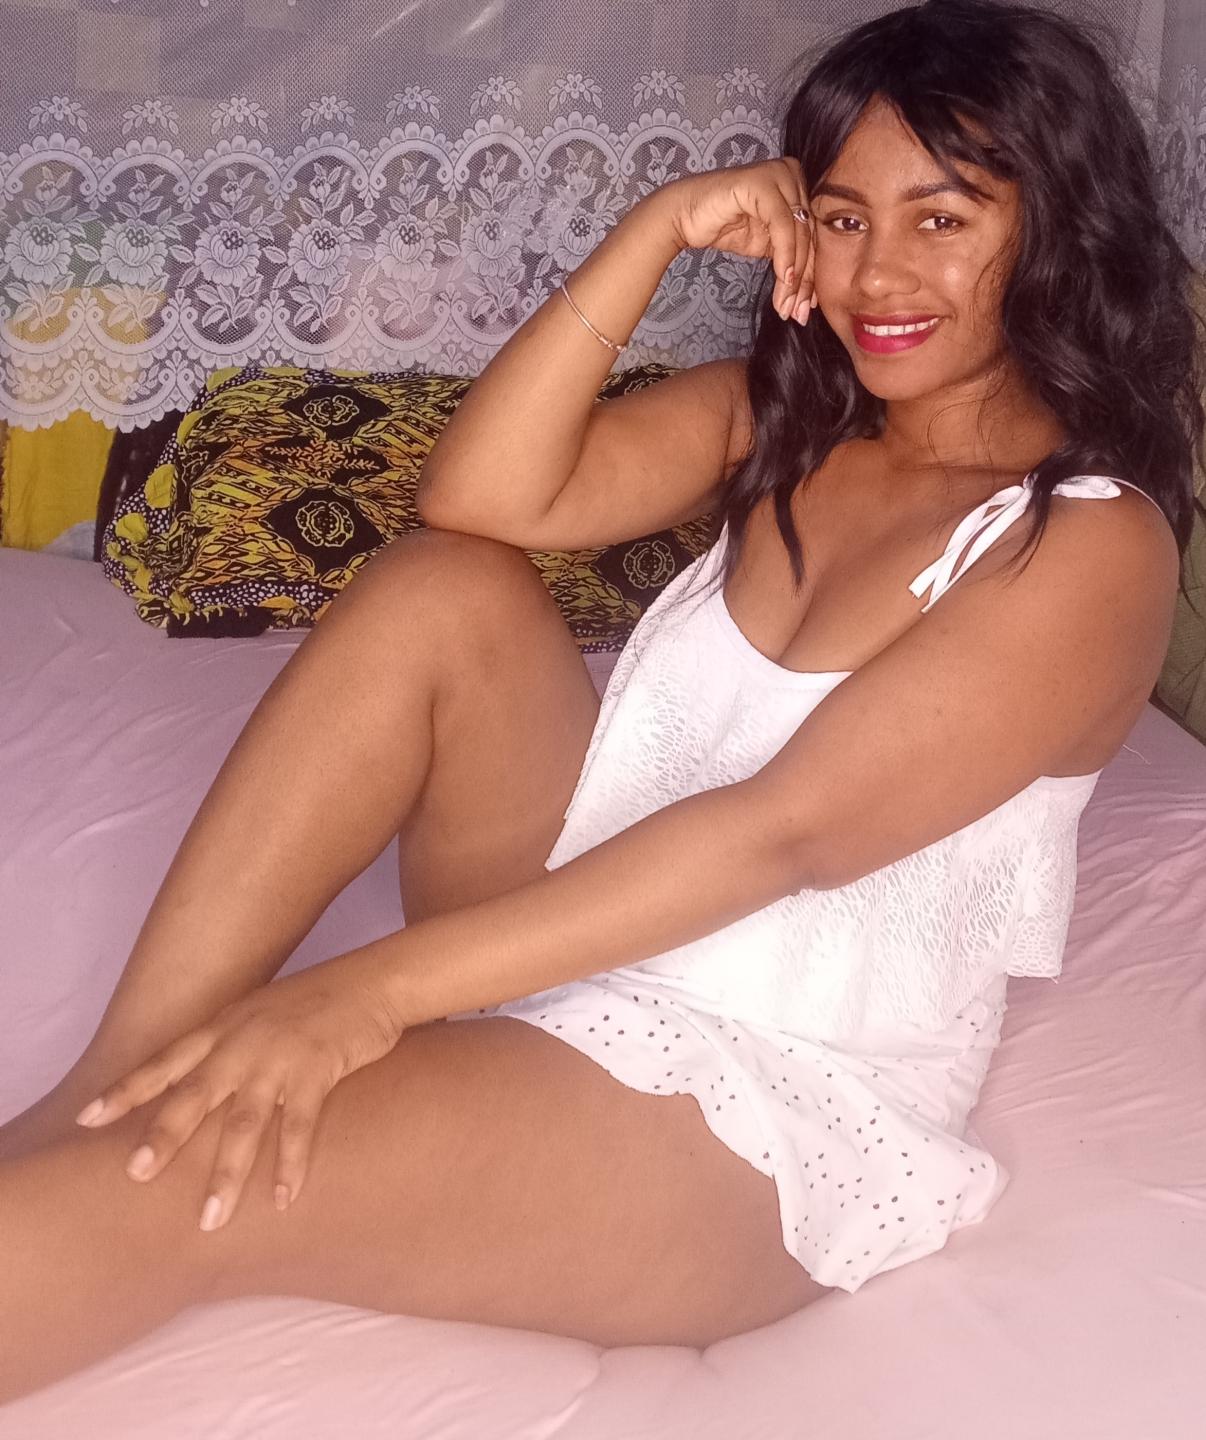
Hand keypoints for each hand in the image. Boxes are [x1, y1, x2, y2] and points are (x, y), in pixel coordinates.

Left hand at [73, 948, 405, 1229]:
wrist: (375, 981)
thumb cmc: (320, 1001)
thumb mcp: (261, 1014)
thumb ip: (231, 1044)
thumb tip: (203, 1081)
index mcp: (225, 1026)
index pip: (164, 1061)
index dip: (126, 1090)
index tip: (86, 1120)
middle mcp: (243, 1041)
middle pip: (193, 1095)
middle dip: (162, 1137)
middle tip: (134, 1175)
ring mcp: (279, 1056)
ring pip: (243, 1122)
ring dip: (226, 1173)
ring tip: (211, 1218)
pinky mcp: (318, 1069)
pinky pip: (298, 1126)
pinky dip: (290, 1165)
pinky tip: (282, 1198)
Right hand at [655, 157, 815, 323]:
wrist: (685, 217)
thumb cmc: (724, 227)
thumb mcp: (766, 247)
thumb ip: (791, 259)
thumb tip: (811, 296)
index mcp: (797, 185)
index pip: (813, 234)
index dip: (813, 274)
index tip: (807, 307)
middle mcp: (792, 174)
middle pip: (809, 234)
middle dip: (804, 280)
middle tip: (798, 313)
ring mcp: (778, 174)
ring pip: (799, 232)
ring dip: (794, 275)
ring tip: (787, 304)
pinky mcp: (762, 182)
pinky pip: (782, 225)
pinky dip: (785, 255)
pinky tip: (784, 279)